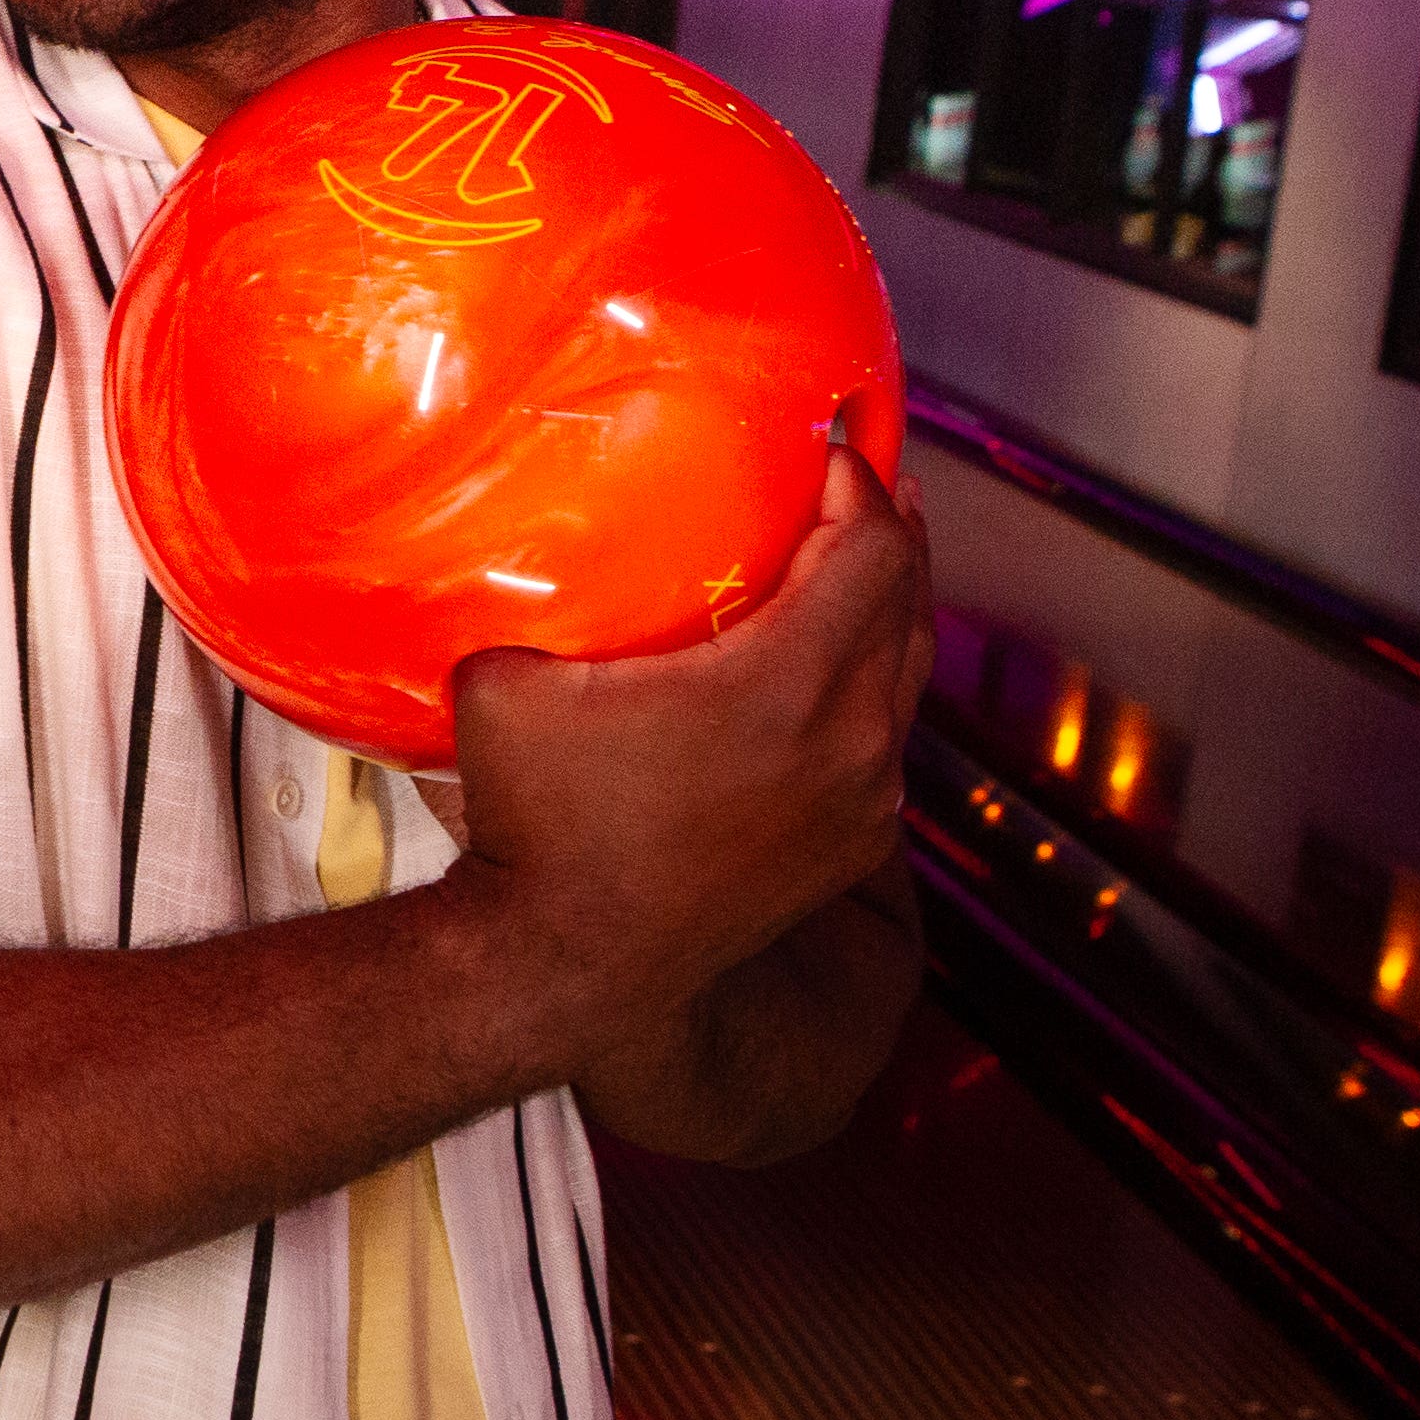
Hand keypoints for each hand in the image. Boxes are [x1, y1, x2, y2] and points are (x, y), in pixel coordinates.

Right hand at [440, 442, 930, 1079]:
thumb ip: (537, 602)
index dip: (859, 486)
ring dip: (889, 611)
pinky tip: (829, 676)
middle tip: (852, 489)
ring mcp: (860, 803)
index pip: (874, 550)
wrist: (566, 964)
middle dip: (889, 533)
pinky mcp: (851, 848)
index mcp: (785, 685)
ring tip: (857, 568)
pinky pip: (885, 742)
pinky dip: (871, 687)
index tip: (821, 454)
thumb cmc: (537, 820)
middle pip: (911, 603)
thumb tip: (517, 544)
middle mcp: (848, 742)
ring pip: (908, 676)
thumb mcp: (508, 681)